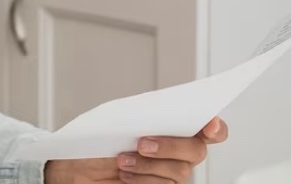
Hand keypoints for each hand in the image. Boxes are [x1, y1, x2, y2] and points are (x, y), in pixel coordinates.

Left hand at [44, 117, 228, 183]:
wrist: (74, 166)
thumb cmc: (97, 140)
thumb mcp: (115, 119)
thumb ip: (141, 115)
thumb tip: (157, 113)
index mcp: (174, 127)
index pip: (210, 129)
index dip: (215, 127)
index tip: (209, 125)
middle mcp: (178, 152)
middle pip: (196, 151)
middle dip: (170, 145)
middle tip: (141, 142)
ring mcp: (170, 174)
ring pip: (180, 172)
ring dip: (148, 164)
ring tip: (121, 160)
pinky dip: (142, 179)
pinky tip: (124, 175)